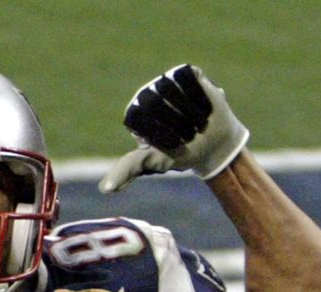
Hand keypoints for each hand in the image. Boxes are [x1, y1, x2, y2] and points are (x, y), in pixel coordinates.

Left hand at [99, 64, 248, 191]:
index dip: (160, 133)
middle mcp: (147, 93)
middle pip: (154, 101)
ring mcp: (167, 81)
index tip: (173, 143)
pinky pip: (187, 76)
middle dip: (176, 123)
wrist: (215, 143)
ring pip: (170, 87)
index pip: (139, 117)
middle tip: (189, 135)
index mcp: (135, 113)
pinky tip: (204, 108)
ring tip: (197, 123)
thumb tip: (105, 189)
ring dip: (188, 110)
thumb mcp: (153, 162)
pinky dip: (198, 94)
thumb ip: (127, 169)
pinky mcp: (186, 73)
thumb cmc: (181, 152)